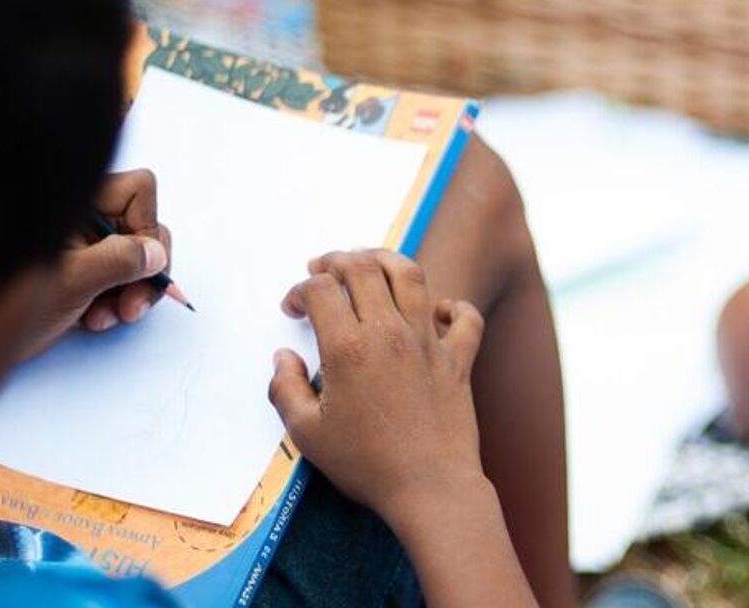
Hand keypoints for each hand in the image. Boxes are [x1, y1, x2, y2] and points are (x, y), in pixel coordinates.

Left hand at [17, 170, 173, 358]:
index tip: (141, 267)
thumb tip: (157, 253)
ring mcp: (86, 242)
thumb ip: (120, 260)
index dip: (147, 228)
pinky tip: (95, 319)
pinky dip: (117, 300)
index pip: (139, 191)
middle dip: (144, 271)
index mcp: (76, 202)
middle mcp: (85, 216)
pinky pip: (123, 276)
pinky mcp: (87, 267)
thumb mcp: (72, 280)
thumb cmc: (8, 303)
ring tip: (106, 318)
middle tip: (132, 309)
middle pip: (144, 226)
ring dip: (131, 292)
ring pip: (138, 255)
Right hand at [268, 250, 487, 515]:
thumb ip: (285, 390)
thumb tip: (283, 358)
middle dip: (336, 260)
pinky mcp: (459, 359)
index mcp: (348, 348)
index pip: (320, 291)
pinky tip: (436, 310)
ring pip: (411, 276)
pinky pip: (466, 317)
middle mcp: (389, 334)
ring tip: (369, 262)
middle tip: (322, 269)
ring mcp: (429, 343)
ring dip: (386, 260)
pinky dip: (453, 306)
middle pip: (363, 269)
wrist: (430, 488)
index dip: (300, 290)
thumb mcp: (307, 435)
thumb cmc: (367, 465)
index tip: (293, 309)